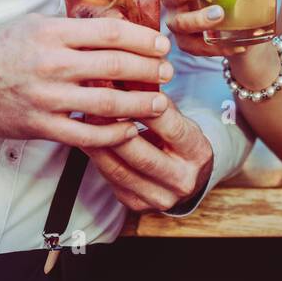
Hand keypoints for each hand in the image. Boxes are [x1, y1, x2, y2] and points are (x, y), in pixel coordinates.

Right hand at [0, 14, 174, 147]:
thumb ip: (74, 26)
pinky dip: (113, 134)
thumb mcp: (37, 23)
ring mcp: (47, 97)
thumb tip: (116, 24)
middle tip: (168, 73)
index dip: (143, 39)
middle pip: (116, 66)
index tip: (161, 45)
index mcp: (54, 32)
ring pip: (107, 104)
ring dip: (140, 104)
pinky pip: (86, 134)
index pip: (111, 32)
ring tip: (159, 103)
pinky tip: (129, 130)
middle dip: (149, 70)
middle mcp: (52, 63)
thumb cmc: (2, 47)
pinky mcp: (41, 126)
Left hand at [85, 97, 213, 211]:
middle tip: (94, 102)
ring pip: (120, 170)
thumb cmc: (176, 138)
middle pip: (142, 154)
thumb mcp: (176, 117)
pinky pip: (111, 180)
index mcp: (197, 153)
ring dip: (98, 142)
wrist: (186, 176)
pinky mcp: (138, 205)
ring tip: (84, 118)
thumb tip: (123, 75)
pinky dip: (97, 158)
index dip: (147, 108)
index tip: (124, 86)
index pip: (172, 129)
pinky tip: (86, 138)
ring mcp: (160, 197)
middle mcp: (182, 180)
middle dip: (114, 126)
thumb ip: (154, 100)